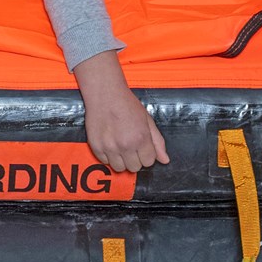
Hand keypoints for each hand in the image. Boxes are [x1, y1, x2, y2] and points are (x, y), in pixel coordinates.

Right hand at [74, 50, 168, 172]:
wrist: (105, 93)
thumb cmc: (125, 103)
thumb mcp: (147, 119)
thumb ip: (157, 141)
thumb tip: (165, 160)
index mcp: (140, 138)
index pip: (149, 162)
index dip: (146, 154)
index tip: (141, 146)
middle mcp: (125, 145)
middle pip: (134, 168)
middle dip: (134, 158)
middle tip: (130, 144)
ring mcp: (109, 147)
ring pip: (119, 168)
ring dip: (121, 159)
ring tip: (119, 145)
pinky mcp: (96, 147)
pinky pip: (105, 162)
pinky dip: (108, 155)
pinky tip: (110, 142)